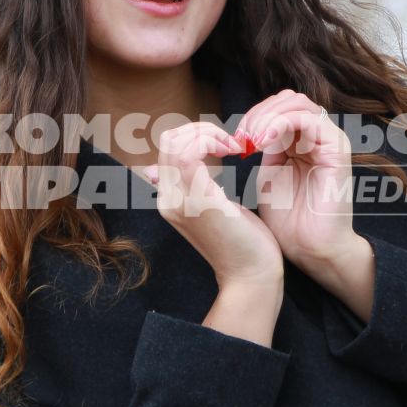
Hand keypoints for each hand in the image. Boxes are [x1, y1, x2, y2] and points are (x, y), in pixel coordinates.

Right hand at [143, 120, 283, 284]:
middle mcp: (167, 199)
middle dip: (201, 130)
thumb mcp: (212, 208)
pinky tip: (233, 152)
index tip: (226, 146)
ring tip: (232, 147)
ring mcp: (178, 200)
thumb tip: (155, 170)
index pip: (168, 149)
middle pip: (168, 140)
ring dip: (208, 133)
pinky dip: (212, 140)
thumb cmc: (243, 243)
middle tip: (230, 143)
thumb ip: (193, 187)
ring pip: (175, 142)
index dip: (196, 136)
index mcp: (170, 200)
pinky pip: (189, 152)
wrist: (252, 276)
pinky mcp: (197, 200)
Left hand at [235, 90, 357, 269]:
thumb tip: (249, 127)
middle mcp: (319, 137)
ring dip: (265, 117)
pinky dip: (278, 125)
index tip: (233, 140)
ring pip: (296, 103)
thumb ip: (264, 146)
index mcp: (304, 141)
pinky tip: (261, 143)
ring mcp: (330, 140)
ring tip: (249, 140)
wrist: (311, 249)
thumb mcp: (269, 174)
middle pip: (288, 99)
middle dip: (257, 113)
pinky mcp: (337, 149)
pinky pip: (307, 120)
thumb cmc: (289, 219)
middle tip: (240, 138)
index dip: (253, 116)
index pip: (279, 107)